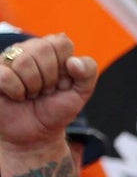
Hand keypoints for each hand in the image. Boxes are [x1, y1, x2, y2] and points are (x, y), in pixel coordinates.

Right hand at [0, 35, 97, 150]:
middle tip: (46, 90)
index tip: (63, 83)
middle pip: (42, 48)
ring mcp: (7, 61)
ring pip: (23, 61)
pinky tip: (17, 96)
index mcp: (51, 49)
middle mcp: (28, 49)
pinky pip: (5, 76)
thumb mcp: (82, 92)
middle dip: (50, 77)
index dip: (66, 68)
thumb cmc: (57, 109)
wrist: (37, 134)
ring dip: (33, 86)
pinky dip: (16, 91)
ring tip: (32, 94)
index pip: (62, 43)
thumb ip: (88, 71)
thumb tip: (73, 61)